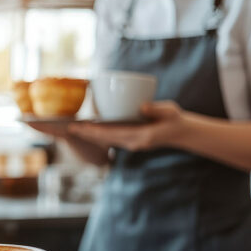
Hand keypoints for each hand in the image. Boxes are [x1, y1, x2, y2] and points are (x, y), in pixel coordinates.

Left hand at [67, 101, 191, 150]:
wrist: (181, 133)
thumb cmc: (175, 119)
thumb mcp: (169, 111)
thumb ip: (156, 109)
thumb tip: (142, 107)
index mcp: (141, 137)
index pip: (113, 134)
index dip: (96, 130)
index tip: (82, 127)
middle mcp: (132, 143)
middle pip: (105, 139)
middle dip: (87, 134)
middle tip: (69, 128)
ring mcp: (130, 144)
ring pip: (106, 141)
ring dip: (90, 136)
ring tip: (74, 129)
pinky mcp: (130, 142)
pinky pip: (110, 140)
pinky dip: (98, 135)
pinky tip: (87, 131)